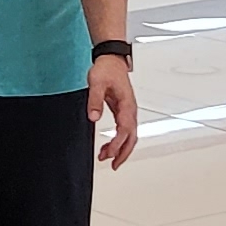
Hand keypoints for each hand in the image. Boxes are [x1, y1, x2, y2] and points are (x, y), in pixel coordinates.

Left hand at [89, 53, 140, 169]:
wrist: (112, 60)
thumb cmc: (107, 69)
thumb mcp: (96, 83)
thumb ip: (95, 100)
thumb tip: (93, 116)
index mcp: (127, 104)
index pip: (125, 129)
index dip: (118, 143)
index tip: (109, 153)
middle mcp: (131, 110)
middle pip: (132, 137)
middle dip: (123, 153)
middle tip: (113, 164)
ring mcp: (129, 111)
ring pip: (130, 136)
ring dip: (121, 149)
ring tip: (108, 158)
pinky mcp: (124, 111)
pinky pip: (125, 130)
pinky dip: (119, 141)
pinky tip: (110, 146)